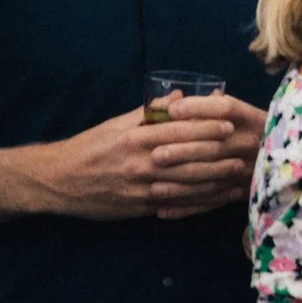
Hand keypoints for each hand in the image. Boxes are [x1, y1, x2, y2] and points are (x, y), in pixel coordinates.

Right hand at [37, 103, 253, 219]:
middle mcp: (139, 164)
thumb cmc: (90, 147)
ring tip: (238, 173)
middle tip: (244, 149)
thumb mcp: (116, 124)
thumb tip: (180, 95)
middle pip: (188, 159)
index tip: (229, 123)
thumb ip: (150, 111)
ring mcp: (141, 188)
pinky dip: (200, 201)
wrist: (58, 181)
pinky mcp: (140, 208)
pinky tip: (218, 197)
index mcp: (134, 140)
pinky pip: (176, 204)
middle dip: (219, 154)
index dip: (206, 127)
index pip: (178, 131)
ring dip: (216, 179)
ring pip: (186, 184)